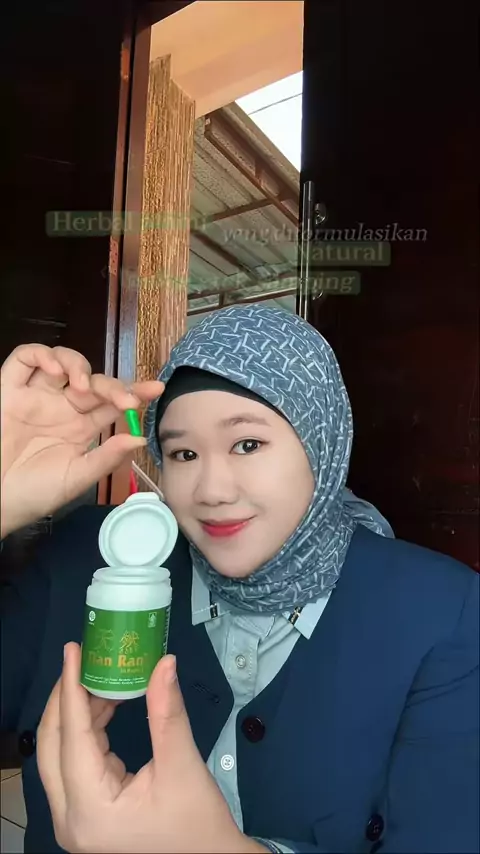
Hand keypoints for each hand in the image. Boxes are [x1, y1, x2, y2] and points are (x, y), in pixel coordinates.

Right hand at [0, 344, 163, 536]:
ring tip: (82, 385)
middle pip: (93, 381)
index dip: (134, 392)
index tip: (155, 389)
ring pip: (63, 362)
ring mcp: (36, 396)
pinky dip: (41, 355)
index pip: (112, 403)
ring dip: (78, 365)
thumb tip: (140, 438)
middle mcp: (62, 407)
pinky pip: (23, 359)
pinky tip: (54, 371)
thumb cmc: (33, 495)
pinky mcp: (9, 390)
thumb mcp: (75, 479)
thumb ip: (106, 458)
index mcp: (81, 428)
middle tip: (122, 401)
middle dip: (111, 385)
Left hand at [37, 644, 266, 853]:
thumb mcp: (182, 766)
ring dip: (78, 713)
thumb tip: (164, 663)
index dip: (71, 688)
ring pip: (60, 754)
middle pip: (52, 746)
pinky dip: (87, 731)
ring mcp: (73, 819)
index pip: (72, 736)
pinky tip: (107, 705)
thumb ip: (167, 713)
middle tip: (83, 658)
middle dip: (66, 698)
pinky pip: (74, 764)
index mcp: (90, 810)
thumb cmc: (197, 825)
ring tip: (102, 676)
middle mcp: (69, 818)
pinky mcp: (85, 815)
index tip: (73, 650)